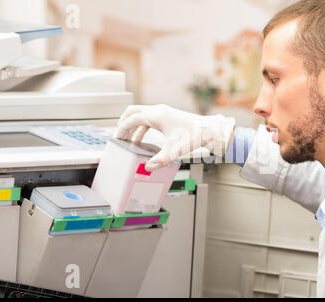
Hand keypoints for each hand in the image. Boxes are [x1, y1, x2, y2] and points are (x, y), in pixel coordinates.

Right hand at [114, 104, 234, 170]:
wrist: (208, 129)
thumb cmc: (194, 135)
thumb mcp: (175, 150)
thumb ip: (160, 160)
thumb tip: (148, 168)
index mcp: (157, 115)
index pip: (132, 119)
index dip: (122, 128)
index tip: (116, 138)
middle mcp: (158, 110)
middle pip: (132, 111)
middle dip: (123, 123)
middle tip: (118, 136)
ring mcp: (163, 112)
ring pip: (140, 114)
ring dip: (132, 125)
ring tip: (128, 140)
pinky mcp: (167, 116)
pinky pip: (148, 119)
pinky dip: (141, 127)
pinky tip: (141, 139)